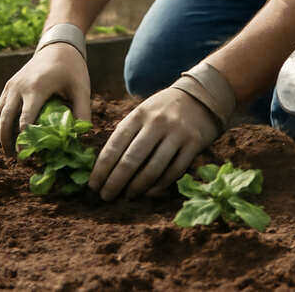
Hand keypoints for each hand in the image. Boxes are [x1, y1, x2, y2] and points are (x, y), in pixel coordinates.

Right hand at [0, 43, 89, 154]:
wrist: (58, 46)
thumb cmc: (72, 68)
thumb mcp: (81, 89)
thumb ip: (82, 112)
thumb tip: (80, 137)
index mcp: (36, 89)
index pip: (25, 121)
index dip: (25, 141)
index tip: (28, 155)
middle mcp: (19, 87)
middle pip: (6, 120)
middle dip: (8, 141)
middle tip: (15, 158)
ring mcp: (12, 85)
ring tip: (5, 152)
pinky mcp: (9, 85)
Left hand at [88, 87, 219, 200]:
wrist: (202, 97)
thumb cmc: (164, 110)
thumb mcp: (143, 112)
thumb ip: (127, 133)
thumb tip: (105, 165)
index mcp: (139, 114)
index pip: (115, 145)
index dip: (101, 168)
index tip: (93, 184)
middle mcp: (157, 123)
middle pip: (131, 160)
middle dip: (115, 182)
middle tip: (106, 197)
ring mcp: (177, 133)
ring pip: (153, 169)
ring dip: (137, 187)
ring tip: (127, 196)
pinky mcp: (194, 144)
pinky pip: (174, 171)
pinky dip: (159, 185)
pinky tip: (149, 192)